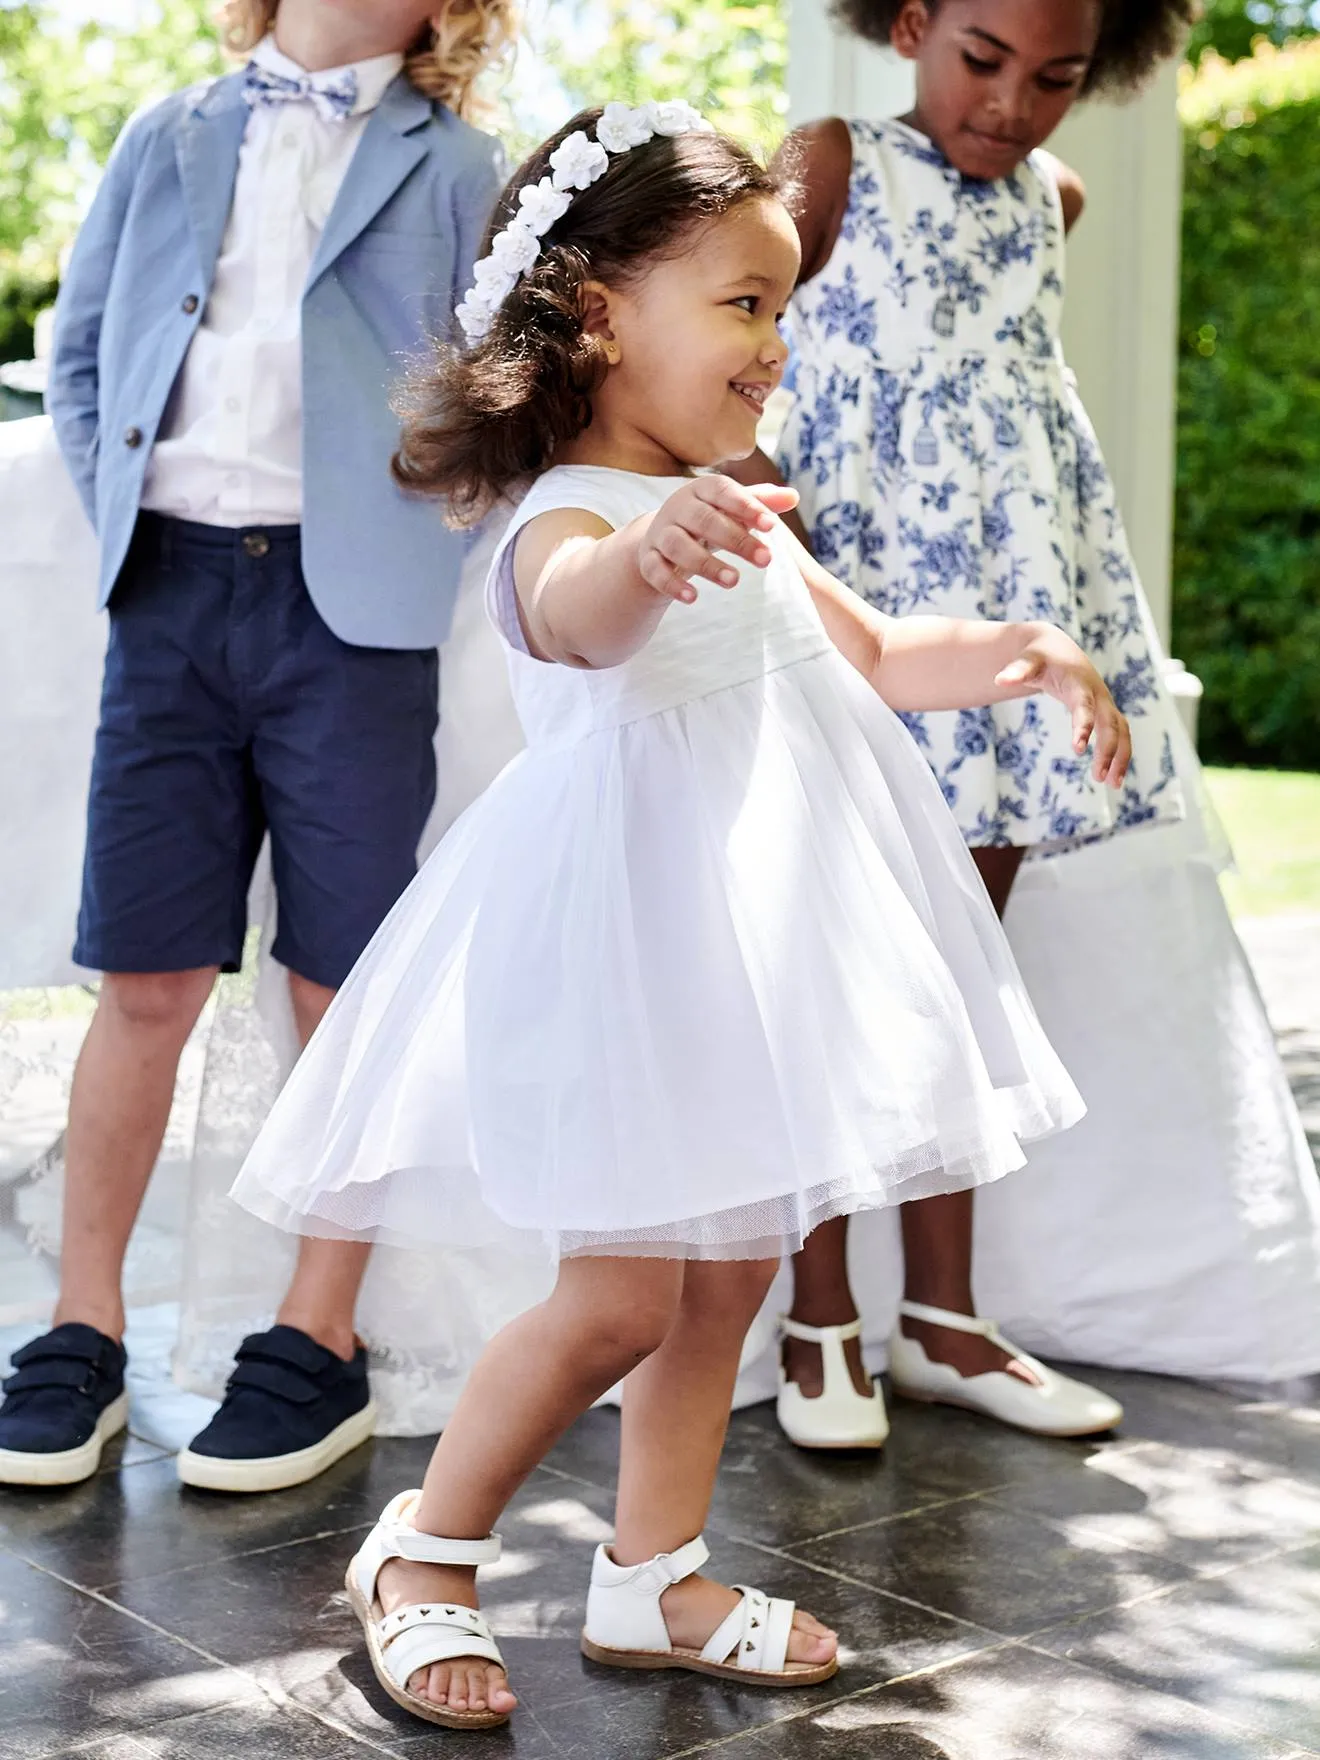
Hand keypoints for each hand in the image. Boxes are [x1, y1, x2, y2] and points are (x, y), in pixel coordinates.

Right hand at [637, 476, 799, 604]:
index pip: (724, 492)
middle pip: (704, 520)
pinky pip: (655, 571)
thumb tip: (793, 497)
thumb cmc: (708, 519)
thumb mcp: (732, 508)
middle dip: (735, 540)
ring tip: (734, 581)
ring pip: (678, 546)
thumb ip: (761, 502)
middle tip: (766, 560)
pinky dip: (672, 584)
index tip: (772, 526)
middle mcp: (677, 508)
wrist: (663, 536)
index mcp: (701, 489)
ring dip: (706, 564)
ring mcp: (660, 534)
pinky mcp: (648, 559)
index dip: (747, 507)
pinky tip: (692, 598)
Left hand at [996, 637, 1131, 787]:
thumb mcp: (1027, 662)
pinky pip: (1119, 734)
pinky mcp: (1105, 711)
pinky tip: (1112, 777)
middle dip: (1108, 749)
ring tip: (1113, 785)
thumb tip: (999, 680)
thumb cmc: (1040, 656)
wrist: (1057, 648)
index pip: (1085, 705)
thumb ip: (1017, 671)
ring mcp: (1104, 702)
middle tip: (1098, 777)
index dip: (1083, 726)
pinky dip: (1119, 754)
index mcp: (1079, 682)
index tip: (1078, 750)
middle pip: (1111, 723)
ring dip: (1120, 756)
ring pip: (1121, 730)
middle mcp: (1098, 693)